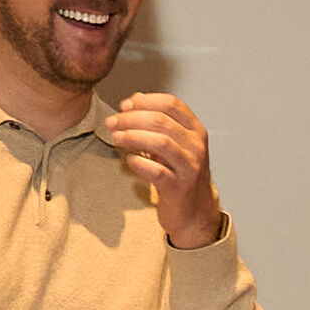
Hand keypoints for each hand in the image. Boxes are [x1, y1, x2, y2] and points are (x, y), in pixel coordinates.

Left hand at [99, 89, 222, 247]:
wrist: (194, 212)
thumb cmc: (181, 175)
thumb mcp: (175, 144)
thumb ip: (158, 121)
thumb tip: (135, 98)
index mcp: (195, 130)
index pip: (172, 104)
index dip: (145, 101)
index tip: (125, 104)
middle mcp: (196, 146)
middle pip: (162, 121)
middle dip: (132, 118)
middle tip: (113, 121)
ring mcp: (189, 167)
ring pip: (161, 142)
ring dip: (133, 137)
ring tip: (116, 137)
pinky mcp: (179, 188)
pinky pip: (157, 172)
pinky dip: (140, 163)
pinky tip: (130, 160)